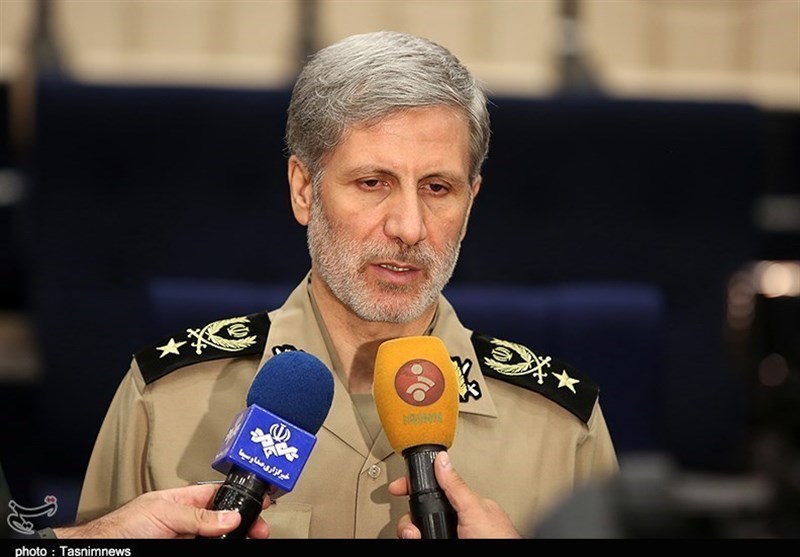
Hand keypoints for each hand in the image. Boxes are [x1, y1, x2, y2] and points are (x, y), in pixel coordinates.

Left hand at [54, 483, 270, 538]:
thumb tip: (229, 517)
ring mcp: (185, 539)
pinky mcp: (183, 552)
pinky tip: (231, 544)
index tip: (260, 502)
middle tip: (260, 530)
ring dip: (235, 537)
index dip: (240, 497)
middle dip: (244, 522)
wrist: (104, 550)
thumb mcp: (164, 513)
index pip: (218, 495)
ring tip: (250, 537)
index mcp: (183, 501)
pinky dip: (222, 546)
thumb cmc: (121, 529)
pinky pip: (209, 549)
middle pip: (224, 520)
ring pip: (218, 538)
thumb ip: (198, 515)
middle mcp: (187, 522)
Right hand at [389, 450, 521, 538]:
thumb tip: (442, 460)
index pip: (432, 490)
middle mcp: (453, 522)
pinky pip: (422, 540)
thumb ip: (456, 486)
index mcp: (462, 505)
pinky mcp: (441, 544)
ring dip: (411, 534)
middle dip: (409, 521)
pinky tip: (420, 540)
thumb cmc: (498, 540)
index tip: (396, 488)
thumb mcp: (474, 509)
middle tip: (412, 531)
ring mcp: (447, 536)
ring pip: (417, 531)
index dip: (412, 486)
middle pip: (419, 514)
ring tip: (417, 538)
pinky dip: (415, 540)